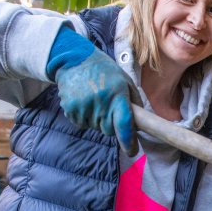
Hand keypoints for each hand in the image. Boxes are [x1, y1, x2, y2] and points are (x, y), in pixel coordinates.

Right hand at [47, 26, 136, 155]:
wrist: (74, 59)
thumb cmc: (104, 71)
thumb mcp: (124, 81)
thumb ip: (134, 103)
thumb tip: (140, 125)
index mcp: (117, 94)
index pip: (124, 124)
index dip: (128, 141)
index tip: (132, 151)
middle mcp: (100, 102)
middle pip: (109, 130)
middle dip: (111, 124)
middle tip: (107, 107)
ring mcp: (84, 106)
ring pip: (95, 127)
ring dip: (97, 119)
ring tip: (94, 99)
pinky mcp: (71, 109)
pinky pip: (82, 124)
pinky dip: (84, 117)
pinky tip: (83, 100)